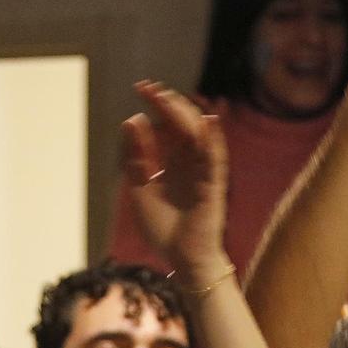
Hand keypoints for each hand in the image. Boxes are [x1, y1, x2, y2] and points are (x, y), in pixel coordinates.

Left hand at [119, 80, 229, 278]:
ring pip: (199, 134)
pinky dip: (212, 140)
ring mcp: (204, 171)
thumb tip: (132, 119)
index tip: (141, 88)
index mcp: (174, 161)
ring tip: (167, 99)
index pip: (167, 125)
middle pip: (183, 123)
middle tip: (149, 88)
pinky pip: (215, 159)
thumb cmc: (163, 229)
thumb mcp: (139, 188)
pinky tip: (207, 122)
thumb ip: (136, 157)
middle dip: (167, 103)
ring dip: (185, 115)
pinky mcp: (214, 186)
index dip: (156, 105)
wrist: (181, 260)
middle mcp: (191, 161)